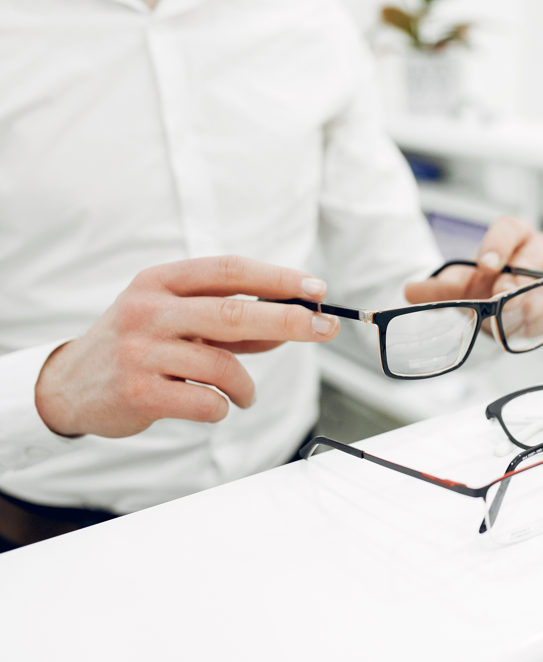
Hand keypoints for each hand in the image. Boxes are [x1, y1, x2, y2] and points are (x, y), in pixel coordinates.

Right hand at [35, 256, 339, 437]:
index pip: (229, 270)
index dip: (277, 279)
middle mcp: (148, 310)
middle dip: (288, 321)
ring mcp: (140, 351)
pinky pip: (205, 402)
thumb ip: (229, 321)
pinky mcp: (138, 392)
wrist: (69, 386)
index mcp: (160, 281)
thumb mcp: (176, 319)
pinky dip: (222, 407)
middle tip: (324, 330)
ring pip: (223, 366)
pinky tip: (215, 406)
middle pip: (234, 313)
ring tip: (244, 395)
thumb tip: (292, 325)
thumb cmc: (138, 346)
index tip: (316, 289)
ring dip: (247, 385)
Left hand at [405, 216, 542, 328]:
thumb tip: (410, 291)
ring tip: (512, 317)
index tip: (486, 264)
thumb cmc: (489, 287)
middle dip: (519, 274)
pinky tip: (530, 327)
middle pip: (538, 250)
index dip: (499, 244)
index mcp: (515, 235)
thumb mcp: (462, 287)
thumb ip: (439, 288)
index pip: (511, 228)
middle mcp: (542, 248)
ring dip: (533, 300)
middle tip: (502, 293)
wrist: (506, 307)